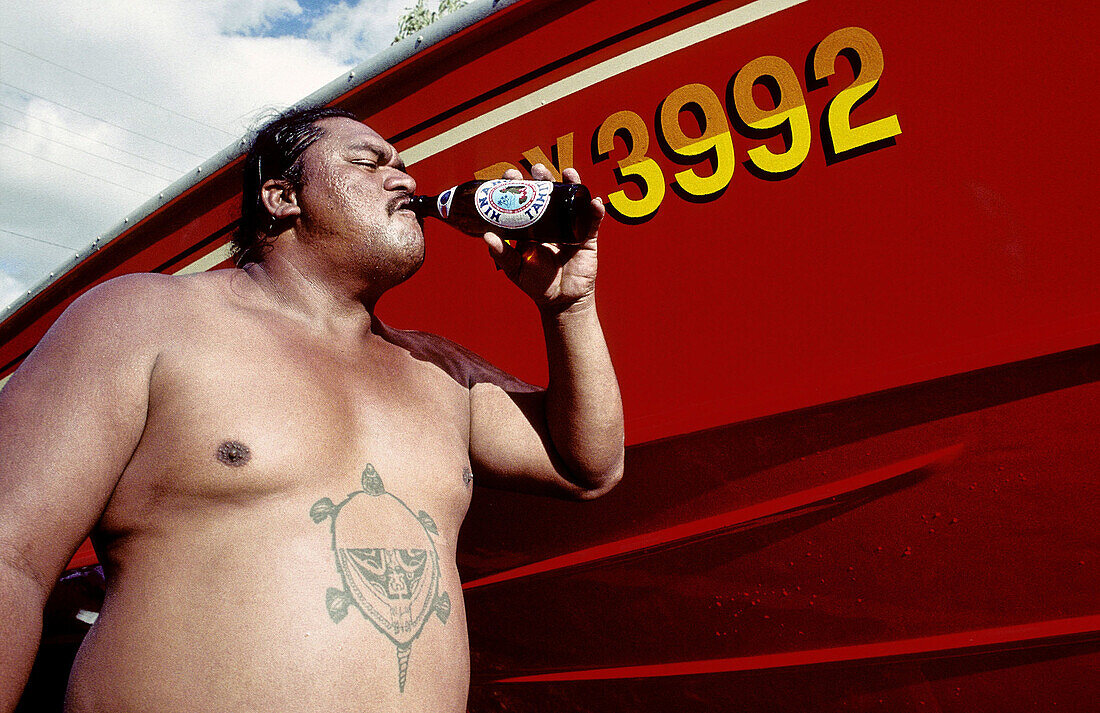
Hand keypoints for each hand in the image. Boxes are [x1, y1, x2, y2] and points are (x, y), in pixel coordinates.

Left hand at [482, 163, 604, 314]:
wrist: (560, 301)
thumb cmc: (537, 284)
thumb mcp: (515, 268)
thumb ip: (502, 253)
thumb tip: (487, 236)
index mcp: (532, 226)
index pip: (525, 199)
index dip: (519, 184)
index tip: (512, 174)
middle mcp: (551, 222)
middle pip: (548, 193)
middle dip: (543, 177)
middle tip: (537, 169)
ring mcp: (570, 227)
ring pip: (572, 200)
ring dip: (572, 183)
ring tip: (568, 173)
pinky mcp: (587, 238)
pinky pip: (593, 221)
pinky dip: (595, 210)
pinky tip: (593, 202)